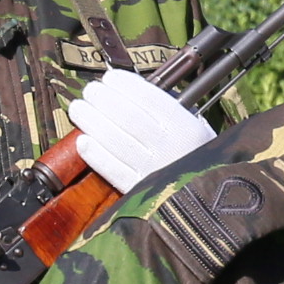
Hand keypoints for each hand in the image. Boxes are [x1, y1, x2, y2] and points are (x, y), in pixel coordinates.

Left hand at [69, 67, 218, 190]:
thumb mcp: (198, 132)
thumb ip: (172, 112)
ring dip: (92, 121)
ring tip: (79, 109)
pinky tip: (83, 142)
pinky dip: (96, 155)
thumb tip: (132, 91)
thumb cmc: (197, 161)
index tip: (110, 77)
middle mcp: (171, 148)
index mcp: (187, 129)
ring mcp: (153, 171)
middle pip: (128, 117)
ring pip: (116, 141)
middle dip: (103, 99)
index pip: (150, 99)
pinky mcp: (139, 193)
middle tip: (90, 91)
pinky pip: (113, 171)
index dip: (125, 85)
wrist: (204, 206)